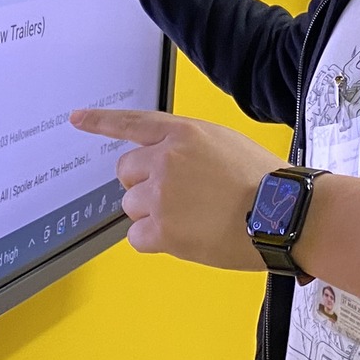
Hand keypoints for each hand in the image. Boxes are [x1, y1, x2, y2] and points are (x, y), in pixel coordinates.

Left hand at [71, 108, 280, 270]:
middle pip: (127, 172)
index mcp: (183, 133)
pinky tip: (185, 238)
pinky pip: (137, 236)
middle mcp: (166, 159)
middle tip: (179, 198)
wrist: (284, 214)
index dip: (101, 122)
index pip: (133, 124)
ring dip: (153, 214)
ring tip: (192, 219)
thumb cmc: (265, 183)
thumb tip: (168, 166)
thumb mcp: (226, 145)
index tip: (75, 119)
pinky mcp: (162, 229)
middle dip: (144, 185)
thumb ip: (190, 149)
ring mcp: (161, 194)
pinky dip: (156, 240)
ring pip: (131, 206)